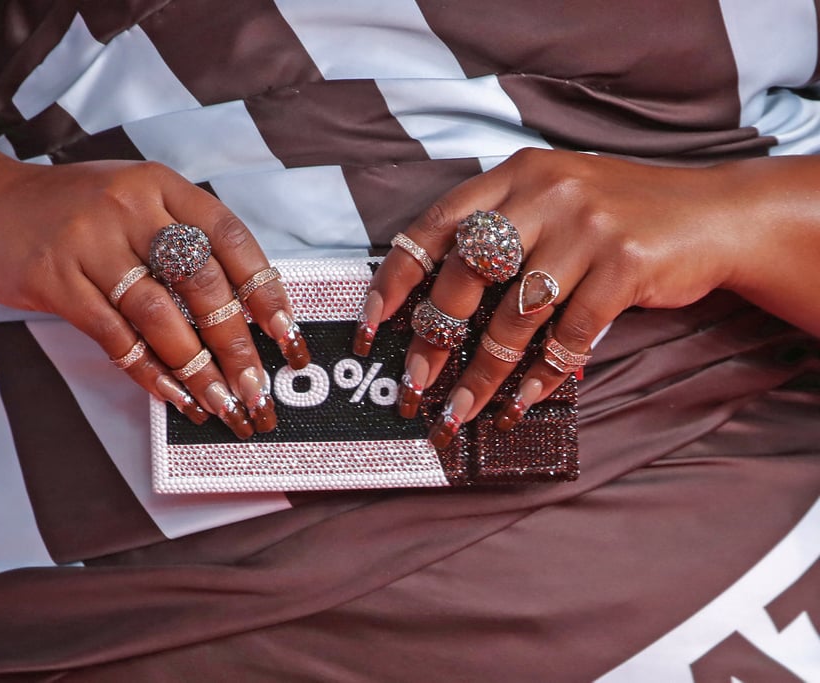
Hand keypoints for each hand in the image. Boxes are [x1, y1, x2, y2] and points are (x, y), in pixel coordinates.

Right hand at [0, 158, 309, 437]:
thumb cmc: (72, 211)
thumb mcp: (132, 202)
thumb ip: (180, 240)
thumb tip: (241, 312)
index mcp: (160, 186)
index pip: (230, 237)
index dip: (265, 289)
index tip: (286, 334)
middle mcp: (129, 206)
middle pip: (200, 281)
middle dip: (236, 344)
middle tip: (257, 388)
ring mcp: (89, 241)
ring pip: (158, 314)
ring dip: (195, 367)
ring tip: (221, 403)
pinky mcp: (55, 278)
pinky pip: (113, 335)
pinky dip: (147, 370)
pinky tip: (172, 395)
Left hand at [358, 148, 740, 444]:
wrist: (713, 214)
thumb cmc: (618, 216)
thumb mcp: (553, 199)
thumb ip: (499, 229)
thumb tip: (433, 302)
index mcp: (516, 175)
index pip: (435, 226)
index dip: (395, 278)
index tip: (370, 324)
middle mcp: (546, 193)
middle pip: (466, 275)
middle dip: (433, 338)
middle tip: (413, 384)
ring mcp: (587, 227)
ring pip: (514, 316)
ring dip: (483, 375)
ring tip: (461, 411)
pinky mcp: (625, 264)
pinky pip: (568, 336)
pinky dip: (540, 377)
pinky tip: (521, 402)